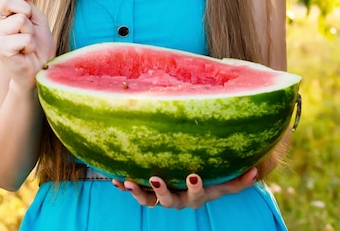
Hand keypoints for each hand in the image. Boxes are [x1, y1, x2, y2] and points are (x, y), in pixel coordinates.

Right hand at [0, 0, 54, 89]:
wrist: (39, 67)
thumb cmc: (38, 42)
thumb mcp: (36, 17)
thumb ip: (28, 3)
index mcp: (3, 10)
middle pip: (7, 1)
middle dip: (27, 12)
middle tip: (30, 27)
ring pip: (20, 20)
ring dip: (31, 32)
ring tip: (28, 42)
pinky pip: (24, 38)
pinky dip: (31, 45)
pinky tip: (25, 52)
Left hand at [112, 167, 257, 209]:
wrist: (194, 185)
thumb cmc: (213, 179)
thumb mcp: (226, 181)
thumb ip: (240, 179)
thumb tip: (257, 170)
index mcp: (196, 196)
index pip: (196, 194)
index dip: (194, 187)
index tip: (193, 175)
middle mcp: (178, 199)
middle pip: (169, 201)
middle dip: (162, 190)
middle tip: (155, 176)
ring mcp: (161, 197)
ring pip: (148, 200)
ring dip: (138, 192)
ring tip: (127, 182)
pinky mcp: (148, 192)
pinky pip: (135, 192)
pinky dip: (123, 187)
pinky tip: (113, 179)